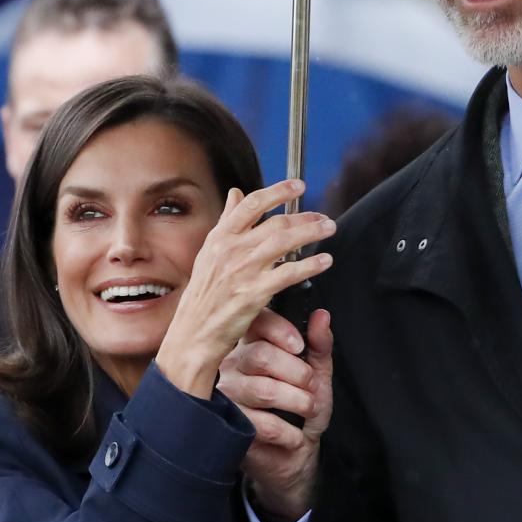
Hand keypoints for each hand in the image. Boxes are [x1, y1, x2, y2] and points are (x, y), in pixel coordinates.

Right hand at [155, 180, 334, 399]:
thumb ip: (226, 222)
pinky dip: (310, 265)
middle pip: (274, 223)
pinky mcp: (254, 294)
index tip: (298, 186)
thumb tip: (236, 193)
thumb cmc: (203, 298)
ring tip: (329, 229)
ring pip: (284, 242)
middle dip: (304, 216)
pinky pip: (289, 273)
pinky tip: (325, 261)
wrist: (193, 335)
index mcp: (219, 238)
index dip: (278, 191)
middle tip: (323, 216)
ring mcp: (242, 271)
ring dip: (311, 233)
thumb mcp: (208, 254)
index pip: (251, 204)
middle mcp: (230, 250)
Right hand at [217, 307, 332, 521]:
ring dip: (298, 403)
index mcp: (251, 345)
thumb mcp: (317, 375)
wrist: (294, 456)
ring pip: (263, 390)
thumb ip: (319, 345)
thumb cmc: (301, 412)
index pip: (254, 321)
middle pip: (261, 357)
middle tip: (311, 389)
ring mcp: (225, 397)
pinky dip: (289, 433)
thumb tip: (322, 316)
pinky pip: (262, 424)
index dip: (279, 330)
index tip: (300, 347)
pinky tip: (294, 436)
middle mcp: (232, 366)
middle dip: (299, 374)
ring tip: (307, 410)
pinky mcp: (229, 427)